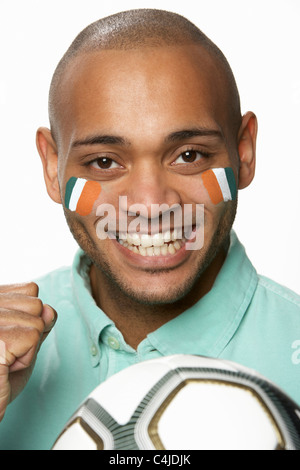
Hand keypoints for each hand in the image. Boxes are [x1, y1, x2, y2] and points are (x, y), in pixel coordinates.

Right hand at [0, 282, 56, 420]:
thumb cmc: (0, 377)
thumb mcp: (23, 342)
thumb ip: (38, 321)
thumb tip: (49, 310)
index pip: (30, 289)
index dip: (28, 318)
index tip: (8, 338)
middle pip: (36, 304)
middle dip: (29, 334)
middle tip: (6, 353)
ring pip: (37, 322)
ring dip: (27, 349)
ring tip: (4, 361)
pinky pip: (34, 337)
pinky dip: (25, 358)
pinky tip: (4, 367)